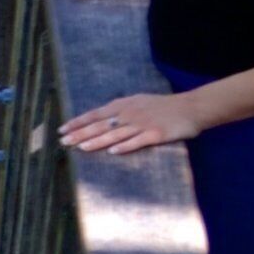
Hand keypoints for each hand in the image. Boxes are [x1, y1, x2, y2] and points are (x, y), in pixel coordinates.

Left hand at [61, 90, 204, 155]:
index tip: (61, 129)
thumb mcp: (138, 101)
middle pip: (101, 125)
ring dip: (97, 141)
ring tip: (81, 147)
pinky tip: (112, 152)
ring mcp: (143, 124)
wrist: (191, 107)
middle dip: (80, 134)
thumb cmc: (162, 106)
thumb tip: (98, 118)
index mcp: (124, 105)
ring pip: (115, 134)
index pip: (95, 114)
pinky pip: (138, 141)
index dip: (78, 122)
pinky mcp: (156, 134)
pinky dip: (125, 146)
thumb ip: (119, 109)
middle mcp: (130, 114)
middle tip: (63, 142)